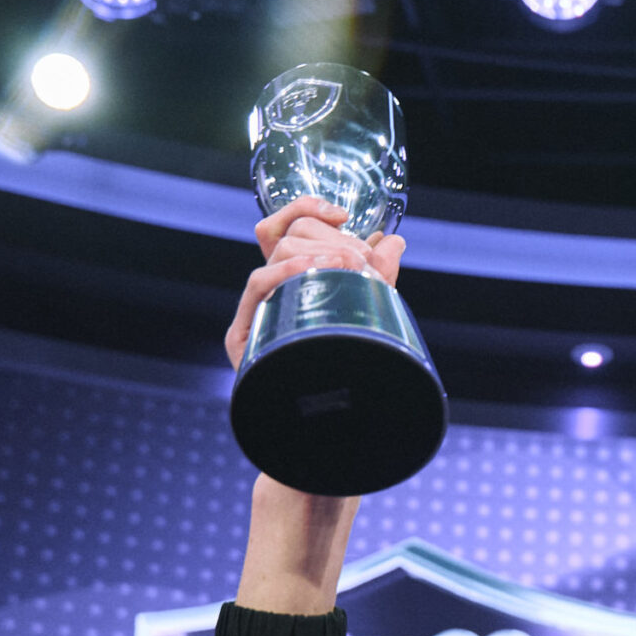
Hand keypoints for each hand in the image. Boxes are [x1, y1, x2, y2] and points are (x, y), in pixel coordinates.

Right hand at [224, 196, 405, 369]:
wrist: (337, 427)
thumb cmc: (354, 370)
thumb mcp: (371, 314)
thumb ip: (379, 276)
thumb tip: (394, 241)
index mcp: (294, 284)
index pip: (284, 226)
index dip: (307, 208)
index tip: (344, 215)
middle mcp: (271, 294)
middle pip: (288, 234)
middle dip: (331, 237)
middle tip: (361, 260)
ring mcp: (256, 313)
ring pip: (276, 250)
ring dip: (319, 250)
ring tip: (351, 266)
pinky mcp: (242, 336)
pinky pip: (258, 283)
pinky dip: (288, 269)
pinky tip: (319, 273)